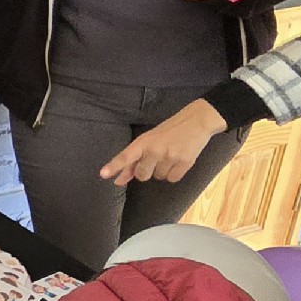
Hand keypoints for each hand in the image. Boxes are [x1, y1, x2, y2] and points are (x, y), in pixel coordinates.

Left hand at [100, 100, 226, 186]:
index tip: (103, 174)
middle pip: (142, 175)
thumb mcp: (150, 139)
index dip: (114, 166)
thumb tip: (120, 179)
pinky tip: (178, 161)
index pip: (126, 155)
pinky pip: (172, 179)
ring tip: (170, 155)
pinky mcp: (184, 162)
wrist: (197, 121)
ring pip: (158, 177)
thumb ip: (134, 159)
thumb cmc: (170, 130)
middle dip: (146, 171)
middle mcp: (154, 149)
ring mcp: (170, 156)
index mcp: (144, 141)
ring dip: (162, 171)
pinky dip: (174, 173)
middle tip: (155, 159)